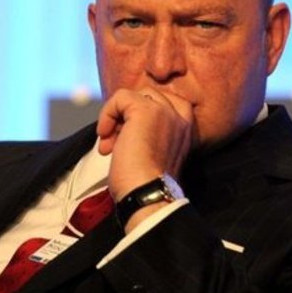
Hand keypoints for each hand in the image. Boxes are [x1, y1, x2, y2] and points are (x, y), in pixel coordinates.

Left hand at [97, 88, 192, 203]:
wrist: (147, 196)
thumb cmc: (145, 184)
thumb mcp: (155, 152)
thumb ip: (149, 133)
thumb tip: (123, 121)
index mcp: (186, 127)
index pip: (161, 103)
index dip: (139, 116)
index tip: (129, 139)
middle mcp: (180, 116)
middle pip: (146, 97)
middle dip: (126, 117)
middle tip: (116, 142)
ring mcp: (165, 111)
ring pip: (132, 95)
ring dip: (115, 118)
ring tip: (110, 144)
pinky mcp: (145, 110)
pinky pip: (120, 97)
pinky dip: (106, 114)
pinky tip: (105, 137)